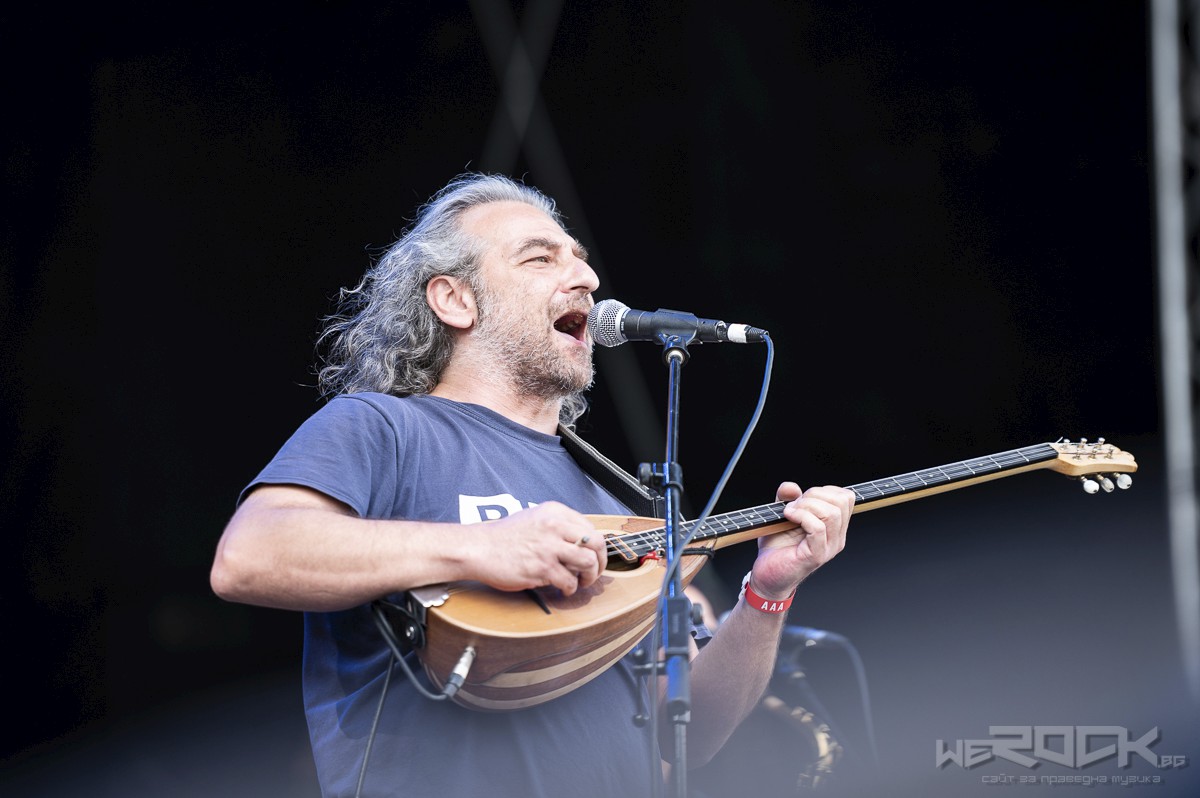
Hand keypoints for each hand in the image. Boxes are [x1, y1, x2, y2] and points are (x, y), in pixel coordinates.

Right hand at [466, 501, 605, 595]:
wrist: (479, 548)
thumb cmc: (503, 537)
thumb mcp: (534, 518)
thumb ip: (558, 526)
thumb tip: (582, 542)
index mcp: (554, 512)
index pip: (590, 527)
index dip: (597, 546)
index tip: (595, 557)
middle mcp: (555, 526)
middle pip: (596, 543)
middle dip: (600, 562)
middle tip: (595, 573)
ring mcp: (549, 547)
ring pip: (588, 562)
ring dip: (589, 577)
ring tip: (581, 582)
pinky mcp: (542, 568)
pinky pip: (569, 581)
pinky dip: (570, 589)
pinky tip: (563, 589)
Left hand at [751, 483, 853, 597]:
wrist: (767, 574)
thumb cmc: (777, 547)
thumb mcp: (782, 514)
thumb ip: (787, 497)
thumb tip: (791, 487)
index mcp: (834, 527)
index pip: (846, 498)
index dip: (824, 490)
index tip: (803, 498)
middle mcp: (836, 538)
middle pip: (842, 502)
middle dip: (814, 495)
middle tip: (794, 505)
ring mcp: (829, 548)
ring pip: (831, 514)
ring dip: (806, 505)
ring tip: (790, 512)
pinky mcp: (817, 555)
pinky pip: (818, 528)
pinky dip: (801, 516)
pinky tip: (788, 516)